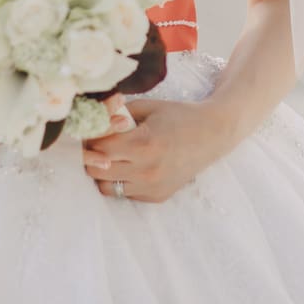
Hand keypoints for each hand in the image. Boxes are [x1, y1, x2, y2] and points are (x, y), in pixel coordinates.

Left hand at [80, 98, 231, 202]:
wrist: (212, 135)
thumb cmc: (179, 116)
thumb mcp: (148, 107)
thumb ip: (117, 114)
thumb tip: (91, 119)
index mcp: (144, 143)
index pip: (99, 147)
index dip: (91, 138)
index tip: (92, 130)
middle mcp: (147, 169)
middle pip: (97, 170)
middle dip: (92, 156)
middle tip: (98, 144)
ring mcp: (152, 186)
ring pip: (106, 187)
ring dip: (105, 172)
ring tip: (114, 157)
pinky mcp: (157, 196)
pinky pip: (125, 193)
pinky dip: (122, 181)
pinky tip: (133, 166)